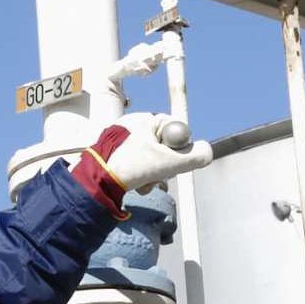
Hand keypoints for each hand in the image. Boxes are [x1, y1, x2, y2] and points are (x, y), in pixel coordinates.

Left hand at [71, 113, 211, 215]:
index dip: (178, 148)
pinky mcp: (117, 155)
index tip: (173, 161)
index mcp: (145, 119)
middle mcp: (134, 126)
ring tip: (145, 181)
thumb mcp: (169, 162)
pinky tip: (136, 184)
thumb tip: (208, 151)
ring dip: (154, 173)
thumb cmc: (131, 167)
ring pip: (152, 157)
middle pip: (165, 145)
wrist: (97, 182)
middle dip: (166, 164)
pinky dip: (141, 176)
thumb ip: (194, 156)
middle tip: (160, 175)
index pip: (175, 129)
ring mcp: (124, 141)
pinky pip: (139, 163)